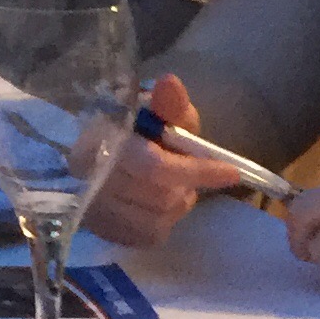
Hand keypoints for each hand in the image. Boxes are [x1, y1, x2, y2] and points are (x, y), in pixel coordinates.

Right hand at [80, 73, 247, 247]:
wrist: (104, 157)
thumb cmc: (138, 132)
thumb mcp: (159, 113)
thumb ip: (167, 104)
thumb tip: (171, 83)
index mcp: (101, 140)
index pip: (153, 166)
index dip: (194, 170)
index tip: (231, 172)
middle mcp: (88, 177)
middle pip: (158, 196)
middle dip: (185, 185)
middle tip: (193, 175)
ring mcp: (91, 208)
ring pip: (154, 218)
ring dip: (175, 204)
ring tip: (173, 188)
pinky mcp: (99, 231)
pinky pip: (146, 235)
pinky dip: (162, 222)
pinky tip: (158, 206)